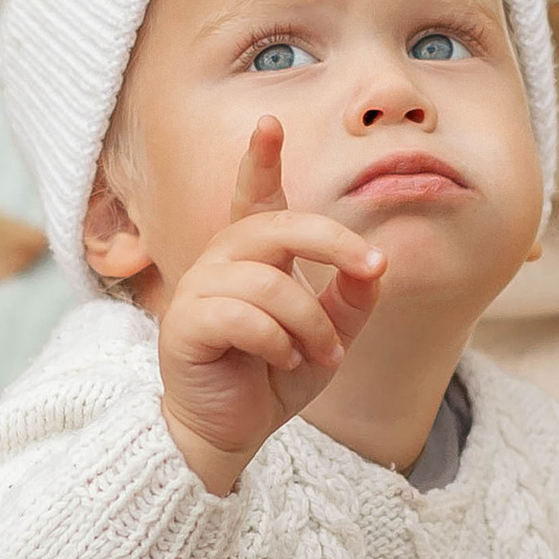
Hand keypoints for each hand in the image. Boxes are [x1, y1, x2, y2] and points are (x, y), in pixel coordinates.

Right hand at [156, 118, 386, 493]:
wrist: (230, 434)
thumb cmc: (272, 378)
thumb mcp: (329, 339)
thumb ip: (351, 300)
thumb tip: (374, 265)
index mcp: (253, 257)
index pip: (256, 199)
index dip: (260, 161)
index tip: (270, 124)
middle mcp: (221, 262)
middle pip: (277, 226)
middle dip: (333, 241)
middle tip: (373, 267)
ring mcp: (198, 290)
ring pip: (267, 280)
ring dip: (309, 319)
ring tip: (319, 353)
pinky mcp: (184, 325)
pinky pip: (241, 315)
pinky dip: (276, 339)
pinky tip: (284, 359)